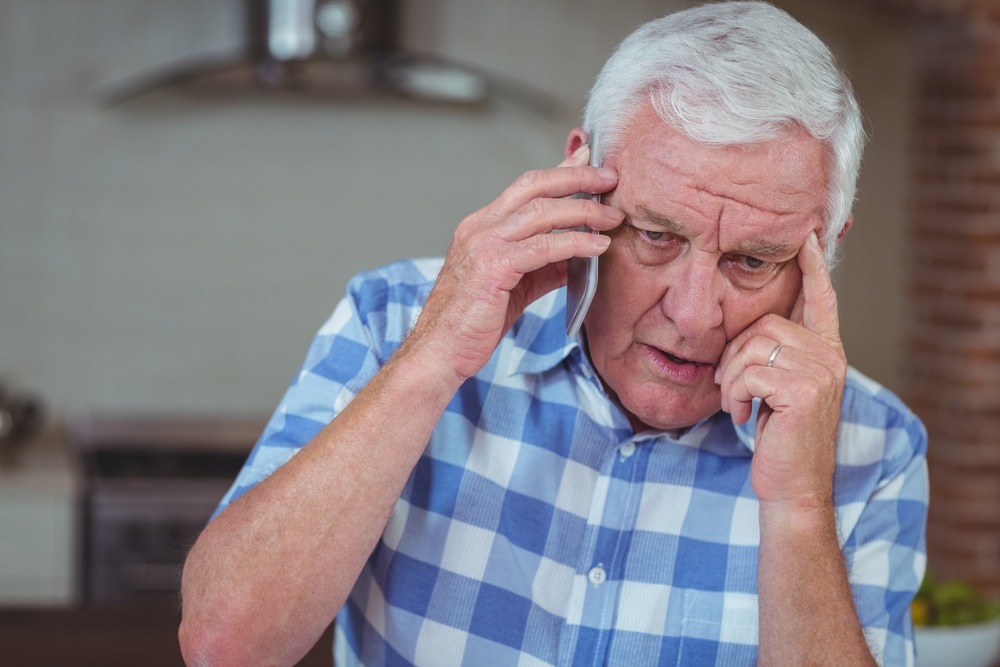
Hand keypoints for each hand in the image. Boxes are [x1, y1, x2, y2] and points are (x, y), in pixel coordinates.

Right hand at [409, 146, 622, 381]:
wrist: (440, 351)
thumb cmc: (473, 323)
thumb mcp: (514, 285)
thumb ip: (544, 265)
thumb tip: (582, 253)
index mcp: (481, 226)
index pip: (526, 187)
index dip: (560, 171)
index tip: (590, 162)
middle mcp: (479, 227)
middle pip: (535, 186)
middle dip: (577, 177)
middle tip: (610, 177)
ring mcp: (483, 244)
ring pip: (542, 212)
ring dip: (584, 211)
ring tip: (612, 217)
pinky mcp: (492, 267)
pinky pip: (543, 247)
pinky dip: (575, 243)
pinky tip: (597, 247)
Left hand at [715, 232, 845, 506]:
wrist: (793, 486)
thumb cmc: (779, 439)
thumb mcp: (779, 390)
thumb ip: (775, 356)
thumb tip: (749, 332)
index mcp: (826, 351)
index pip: (822, 298)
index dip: (813, 266)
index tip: (808, 236)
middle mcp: (830, 356)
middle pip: (765, 324)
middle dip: (734, 355)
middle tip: (732, 389)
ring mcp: (822, 371)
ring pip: (753, 347)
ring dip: (731, 379)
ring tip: (737, 405)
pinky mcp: (805, 390)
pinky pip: (750, 372)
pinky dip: (735, 395)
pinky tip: (744, 417)